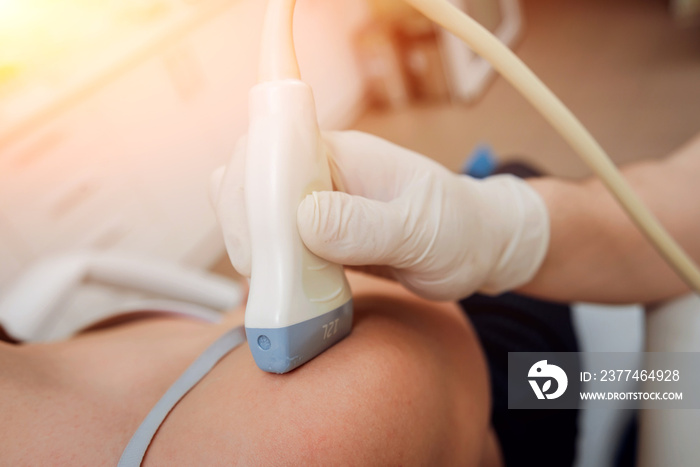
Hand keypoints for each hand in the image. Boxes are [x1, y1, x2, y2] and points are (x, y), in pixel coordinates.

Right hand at [211, 131, 548, 299]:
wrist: (478, 246)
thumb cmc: (459, 231)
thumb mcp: (420, 232)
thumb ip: (367, 226)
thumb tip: (305, 219)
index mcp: (342, 153)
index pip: (270, 151)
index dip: (251, 191)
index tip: (259, 242)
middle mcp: (322, 172)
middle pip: (251, 180)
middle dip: (244, 225)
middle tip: (259, 273)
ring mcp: (318, 202)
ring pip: (257, 212)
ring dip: (253, 247)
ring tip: (269, 285)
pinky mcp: (319, 233)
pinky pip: (278, 241)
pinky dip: (271, 265)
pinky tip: (281, 290)